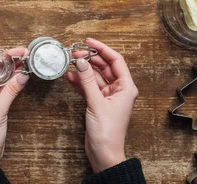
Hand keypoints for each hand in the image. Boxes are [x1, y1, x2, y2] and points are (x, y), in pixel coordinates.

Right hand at [66, 38, 138, 172]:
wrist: (104, 154)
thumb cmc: (107, 132)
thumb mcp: (96, 103)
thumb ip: (87, 81)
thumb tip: (80, 61)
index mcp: (126, 87)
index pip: (115, 60)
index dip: (102, 48)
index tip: (88, 41)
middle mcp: (118, 89)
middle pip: (104, 66)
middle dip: (89, 58)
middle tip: (74, 52)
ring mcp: (107, 96)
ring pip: (94, 76)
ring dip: (83, 69)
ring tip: (69, 61)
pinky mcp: (97, 103)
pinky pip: (88, 86)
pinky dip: (79, 81)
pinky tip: (70, 75)